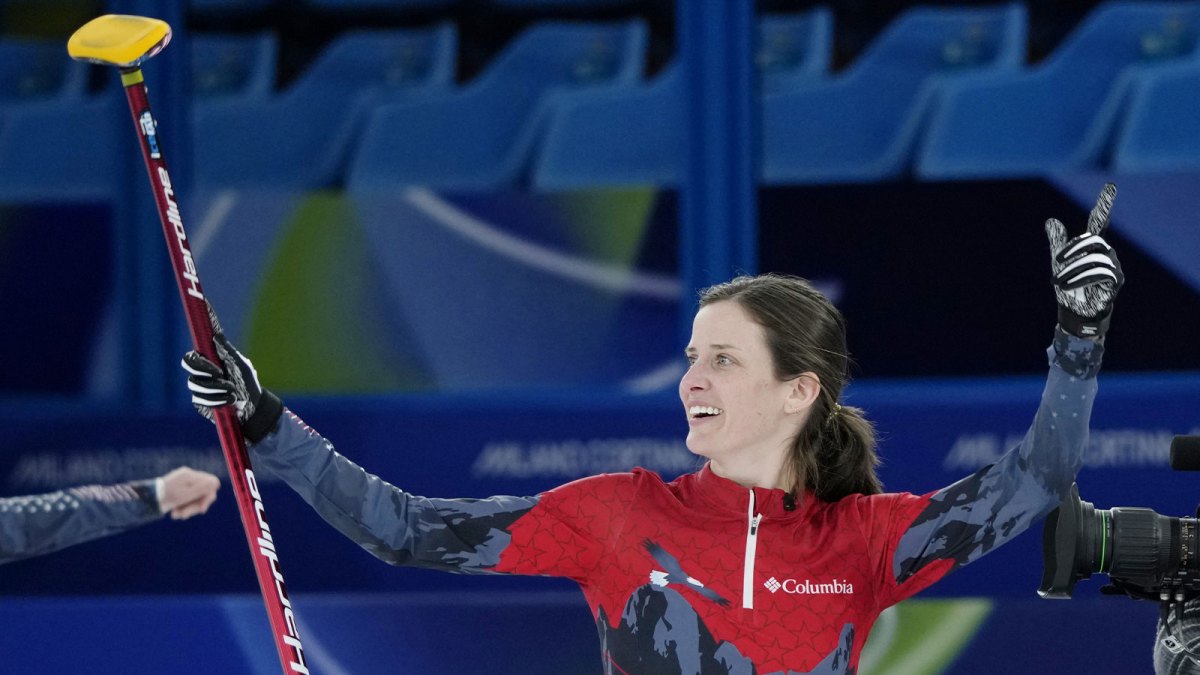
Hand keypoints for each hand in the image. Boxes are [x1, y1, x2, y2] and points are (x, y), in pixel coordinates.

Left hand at [158, 466, 219, 519]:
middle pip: (203, 492)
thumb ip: (202, 488)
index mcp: (190, 474)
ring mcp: (183, 484)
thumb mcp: (186, 494)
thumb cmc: (166, 496)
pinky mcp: (178, 492)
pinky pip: (187, 500)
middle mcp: (188, 478)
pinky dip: (182, 508)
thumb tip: (216, 482)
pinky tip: (174, 513)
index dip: (209, 496)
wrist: (145, 499)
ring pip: (195, 498)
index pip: (211, 482)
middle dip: (196, 506)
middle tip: (185, 515)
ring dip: (188, 509)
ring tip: (176, 515)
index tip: (202, 508)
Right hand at [181, 331, 282, 441]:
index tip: (218, 370)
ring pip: (195, 387)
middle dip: (209, 377)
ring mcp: (199, 389)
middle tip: (226, 383)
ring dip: (217, 390)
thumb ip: (229, 351)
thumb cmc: (248, 382)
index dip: (199, 363)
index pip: (190, 358)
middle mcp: (200, 374)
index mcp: (208, 362)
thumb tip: (217, 335)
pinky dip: (217, 401)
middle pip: (189, 371)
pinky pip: (201, 400)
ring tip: (234, 393)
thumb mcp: (241, 366)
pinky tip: (230, 401)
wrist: (254, 406)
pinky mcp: (201, 403)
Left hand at [1045, 182, 1123, 338]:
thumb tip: (1051, 220)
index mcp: (1092, 245)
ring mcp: (1114, 265)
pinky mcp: (1116, 280)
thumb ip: (1058, 242)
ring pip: (1094, 257)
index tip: (1111, 185)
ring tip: (1059, 281)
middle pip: (1092, 240)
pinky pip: (1101, 272)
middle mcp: (1106, 251)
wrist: (1075, 311)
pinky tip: (1069, 286)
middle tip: (1056, 262)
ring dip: (1073, 269)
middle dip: (1072, 250)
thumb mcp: (1059, 262)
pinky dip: (1081, 277)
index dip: (1104, 204)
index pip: (1099, 220)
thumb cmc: (1070, 285)